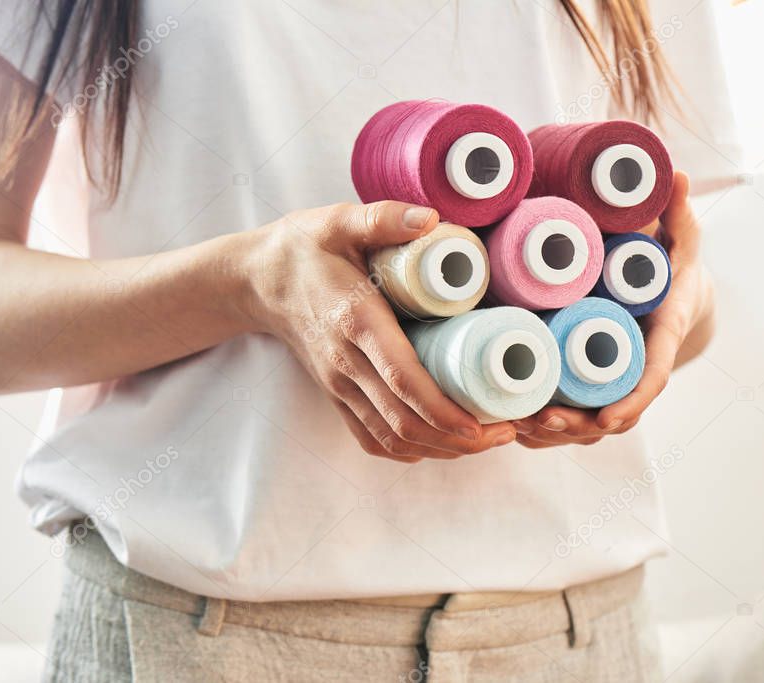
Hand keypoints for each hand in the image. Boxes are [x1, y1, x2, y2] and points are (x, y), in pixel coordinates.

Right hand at [245, 201, 516, 462]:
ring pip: (390, 437)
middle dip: (457, 437)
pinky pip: (371, 437)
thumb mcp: (338, 221)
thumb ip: (384, 219)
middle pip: (403, 421)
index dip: (445, 410)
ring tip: (484, 439)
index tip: (485, 422)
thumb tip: (432, 219)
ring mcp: (339, 384)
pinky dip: (408, 450)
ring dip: (439, 448)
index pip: (402, 380)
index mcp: (355, 322)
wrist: (257, 280)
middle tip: (505, 431)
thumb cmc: (303, 248)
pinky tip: (440, 444)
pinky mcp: (336, 393)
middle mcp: (345, 363)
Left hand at [513, 171, 714, 448]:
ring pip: (587, 423)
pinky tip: (514, 428)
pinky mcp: (591, 384)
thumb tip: (675, 173)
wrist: (672, 290)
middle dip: (574, 425)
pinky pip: (572, 416)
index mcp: (662, 335)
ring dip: (554, 433)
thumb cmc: (672, 265)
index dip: (630, 402)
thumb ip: (677, 210)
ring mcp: (614, 381)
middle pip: (611, 413)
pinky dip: (546, 431)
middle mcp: (637, 366)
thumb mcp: (681, 236)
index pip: (652, 378)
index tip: (605, 419)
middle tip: (537, 419)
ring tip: (517, 426)